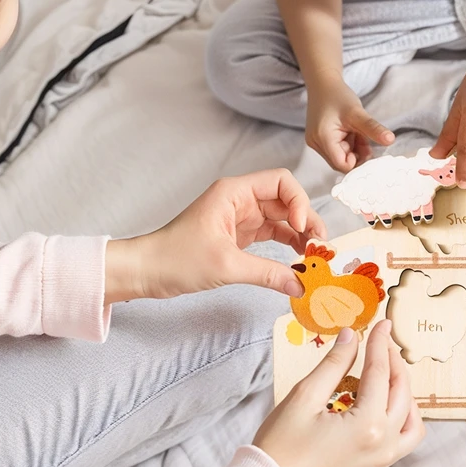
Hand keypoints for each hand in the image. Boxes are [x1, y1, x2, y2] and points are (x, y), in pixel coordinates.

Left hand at [104, 169, 326, 301]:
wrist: (145, 271)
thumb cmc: (175, 258)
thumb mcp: (226, 266)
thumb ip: (267, 273)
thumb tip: (300, 284)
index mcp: (234, 192)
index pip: (281, 182)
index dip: (299, 202)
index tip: (303, 228)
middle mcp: (239, 200)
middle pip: (285, 200)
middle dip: (305, 220)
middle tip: (320, 246)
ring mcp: (239, 218)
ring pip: (280, 218)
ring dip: (298, 234)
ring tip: (314, 254)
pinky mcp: (237, 236)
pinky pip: (270, 235)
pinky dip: (285, 245)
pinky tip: (297, 260)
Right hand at [253, 320, 424, 466]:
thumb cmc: (282, 444)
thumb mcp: (305, 396)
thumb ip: (334, 363)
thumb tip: (351, 336)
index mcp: (367, 425)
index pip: (380, 373)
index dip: (380, 344)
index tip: (382, 324)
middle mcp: (382, 448)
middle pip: (402, 395)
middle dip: (395, 364)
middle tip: (383, 344)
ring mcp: (379, 466)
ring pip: (411, 425)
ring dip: (404, 397)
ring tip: (387, 378)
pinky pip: (398, 445)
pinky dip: (396, 421)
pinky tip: (377, 409)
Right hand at [306, 71, 393, 171]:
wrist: (323, 84)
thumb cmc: (337, 96)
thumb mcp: (358, 112)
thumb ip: (373, 128)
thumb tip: (390, 140)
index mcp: (323, 138)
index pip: (342, 164)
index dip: (358, 161)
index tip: (369, 148)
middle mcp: (316, 143)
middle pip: (341, 162)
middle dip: (357, 154)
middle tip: (364, 137)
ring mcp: (316, 142)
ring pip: (340, 157)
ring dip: (353, 149)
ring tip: (358, 132)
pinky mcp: (320, 140)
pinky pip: (337, 150)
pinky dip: (348, 144)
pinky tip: (352, 132)